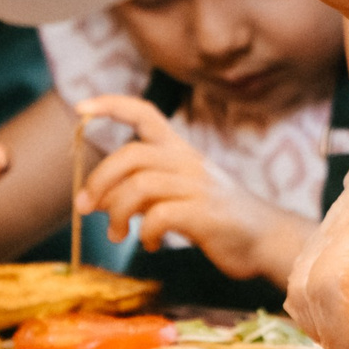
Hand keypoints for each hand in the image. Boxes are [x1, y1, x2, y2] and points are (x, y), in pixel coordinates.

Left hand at [74, 93, 313, 284]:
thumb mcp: (180, 193)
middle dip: (99, 181)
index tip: (81, 108)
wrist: (267, 240)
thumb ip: (144, 190)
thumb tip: (97, 199)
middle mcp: (188, 162)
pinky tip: (149, 244)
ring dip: (117, 212)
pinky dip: (144, 233)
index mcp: (181, 151)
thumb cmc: (217, 219)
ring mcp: (199, 187)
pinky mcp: (206, 215)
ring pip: (140, 185)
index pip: (146, 113)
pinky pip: (160, 217)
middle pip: (131, 154)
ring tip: (117, 233)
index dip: (112, 105)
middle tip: (85, 208)